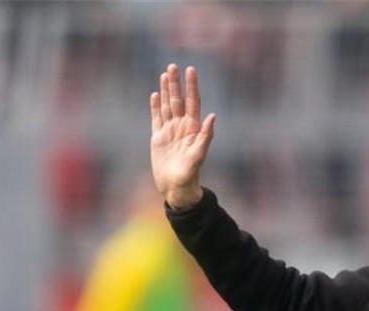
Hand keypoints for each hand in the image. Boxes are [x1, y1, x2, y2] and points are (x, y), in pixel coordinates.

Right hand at [150, 63, 215, 210]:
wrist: (176, 188)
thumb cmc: (189, 175)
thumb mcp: (198, 155)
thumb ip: (205, 136)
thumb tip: (212, 117)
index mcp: (192, 129)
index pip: (192, 102)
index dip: (191, 86)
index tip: (190, 70)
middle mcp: (182, 127)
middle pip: (178, 100)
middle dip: (176, 83)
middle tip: (173, 66)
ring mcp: (170, 131)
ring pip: (167, 106)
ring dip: (166, 90)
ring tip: (165, 74)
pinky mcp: (158, 138)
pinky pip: (156, 118)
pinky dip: (156, 106)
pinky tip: (156, 95)